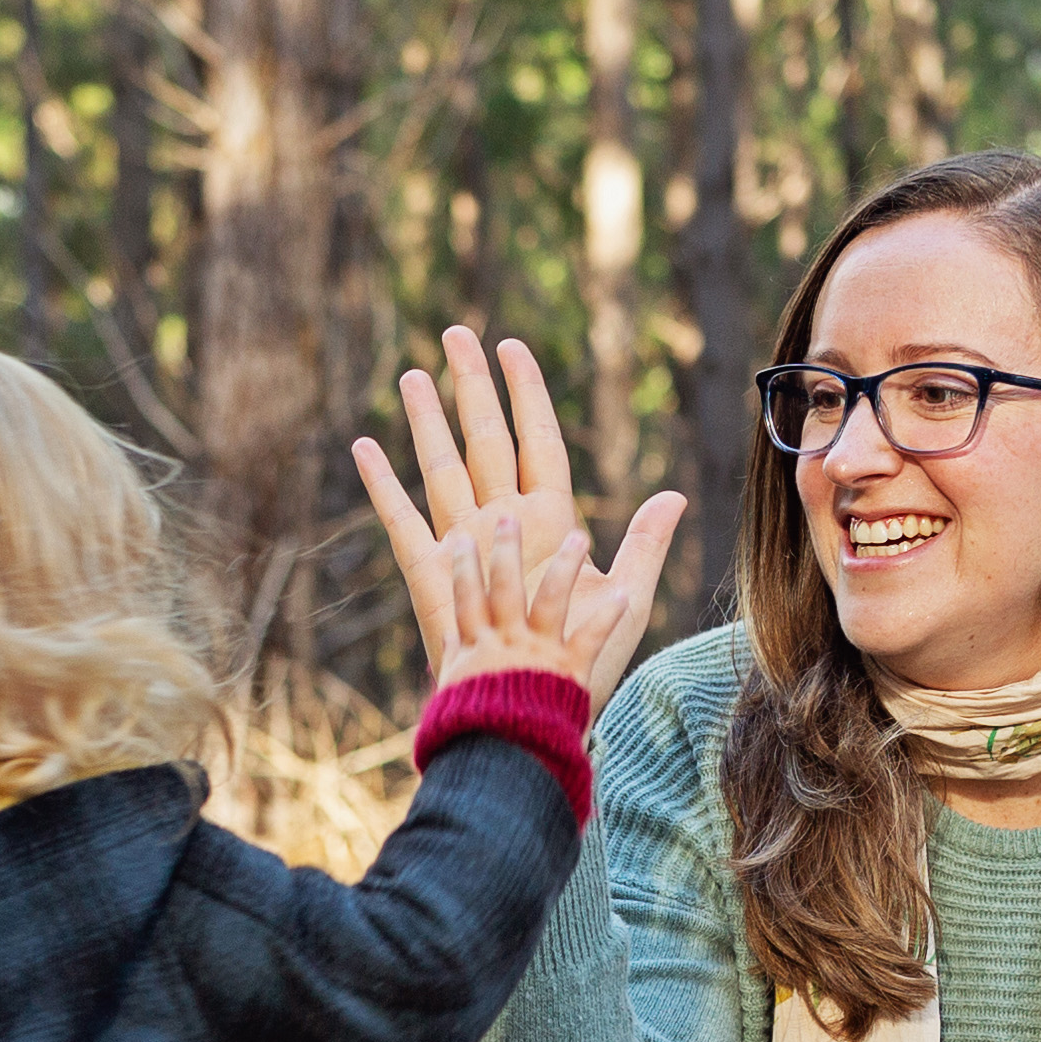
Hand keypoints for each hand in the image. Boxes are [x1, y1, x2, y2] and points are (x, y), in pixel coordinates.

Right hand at [350, 324, 683, 703]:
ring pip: (442, 467)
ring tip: (413, 375)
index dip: (525, 393)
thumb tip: (674, 495)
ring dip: (427, 422)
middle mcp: (503, 521)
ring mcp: (464, 543)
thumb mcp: (624, 599)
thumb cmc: (580, 662)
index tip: (511, 346)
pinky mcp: (431, 574)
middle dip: (471, 387)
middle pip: (485, 438)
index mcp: (548, 518)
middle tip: (455, 333)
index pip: (536, 439)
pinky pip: (402, 520)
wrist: (534, 708)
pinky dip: (383, 484)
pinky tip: (366, 446)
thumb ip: (644, 545)